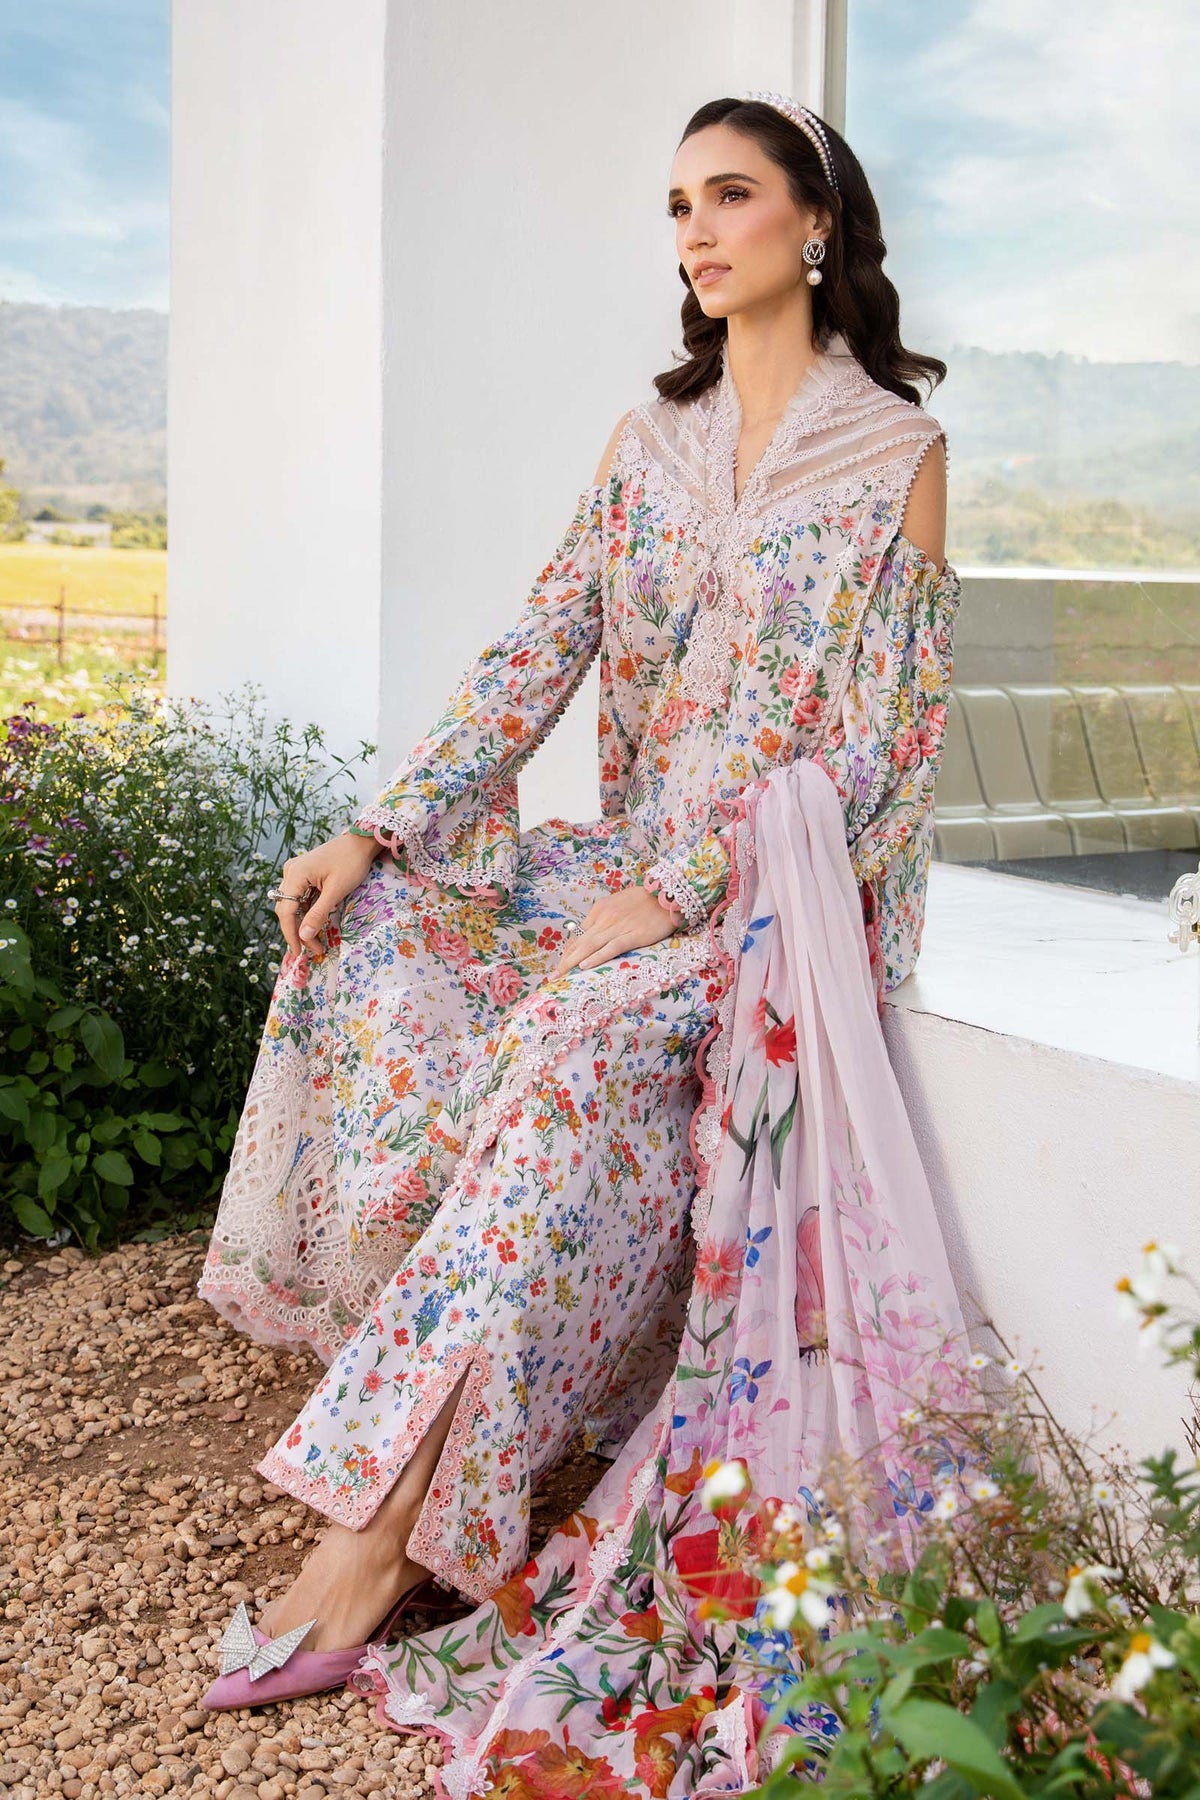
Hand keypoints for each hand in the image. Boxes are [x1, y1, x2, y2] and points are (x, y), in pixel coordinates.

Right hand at [273, 830, 380, 959]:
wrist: (361, 842)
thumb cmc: (351, 862)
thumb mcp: (336, 891)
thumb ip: (318, 914)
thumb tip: (304, 936)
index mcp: (295, 874)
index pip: (286, 911)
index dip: (291, 934)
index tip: (300, 953)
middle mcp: (290, 872)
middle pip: (287, 909)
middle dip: (298, 931)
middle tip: (313, 950)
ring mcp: (296, 872)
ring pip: (293, 905)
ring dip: (303, 924)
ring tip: (316, 942)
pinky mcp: (304, 875)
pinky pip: (301, 898)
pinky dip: (307, 913)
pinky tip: (315, 926)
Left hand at [554, 883, 680, 975]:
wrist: (669, 893)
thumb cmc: (646, 900)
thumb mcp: (619, 904)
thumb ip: (606, 917)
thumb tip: (593, 934)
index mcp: (600, 909)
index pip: (579, 934)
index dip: (569, 951)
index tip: (561, 964)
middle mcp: (605, 917)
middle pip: (580, 942)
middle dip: (565, 960)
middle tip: (553, 976)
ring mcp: (618, 926)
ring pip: (590, 946)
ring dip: (573, 962)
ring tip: (561, 976)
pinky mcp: (633, 935)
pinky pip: (611, 948)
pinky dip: (596, 957)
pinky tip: (584, 966)